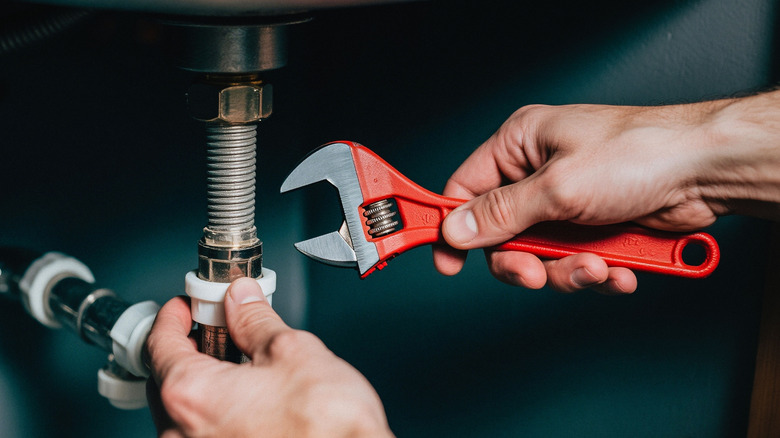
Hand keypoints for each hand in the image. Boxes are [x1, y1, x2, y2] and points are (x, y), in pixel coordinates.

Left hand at [146, 278, 392, 437]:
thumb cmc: (327, 427)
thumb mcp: (292, 351)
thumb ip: (256, 321)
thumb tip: (243, 302)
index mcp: (191, 396)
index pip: (159, 344)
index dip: (174, 316)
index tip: (186, 306)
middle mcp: (183, 436)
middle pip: (168, 380)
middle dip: (190, 349)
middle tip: (217, 330)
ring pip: (185, 413)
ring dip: (205, 384)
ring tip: (242, 366)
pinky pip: (203, 436)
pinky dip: (217, 413)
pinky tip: (250, 401)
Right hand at [433, 92, 779, 292]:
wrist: (706, 172)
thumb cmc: (640, 153)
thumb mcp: (558, 186)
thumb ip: (501, 213)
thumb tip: (456, 229)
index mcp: (520, 144)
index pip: (465, 189)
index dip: (453, 227)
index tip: (447, 262)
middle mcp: (539, 172)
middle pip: (501, 234)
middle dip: (523, 261)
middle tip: (536, 273)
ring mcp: (567, 202)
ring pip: (540, 256)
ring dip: (567, 271)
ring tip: (596, 267)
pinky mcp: (593, 227)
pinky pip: (574, 262)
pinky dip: (595, 273)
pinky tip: (618, 268)